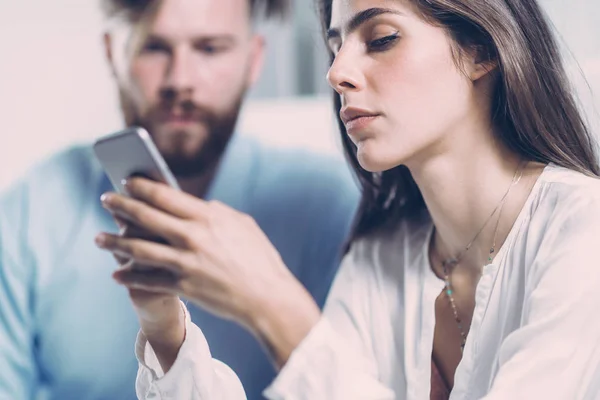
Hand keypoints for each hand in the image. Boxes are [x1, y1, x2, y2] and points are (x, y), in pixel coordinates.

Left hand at [95, 178, 320, 365]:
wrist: (267, 297)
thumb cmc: (259, 258)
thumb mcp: (242, 225)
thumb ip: (217, 212)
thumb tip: (197, 204)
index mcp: (208, 217)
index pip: (165, 195)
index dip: (142, 186)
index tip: (127, 181)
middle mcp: (192, 237)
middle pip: (145, 217)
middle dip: (120, 205)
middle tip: (105, 200)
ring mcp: (186, 263)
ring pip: (138, 249)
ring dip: (114, 242)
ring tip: (98, 238)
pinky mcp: (183, 286)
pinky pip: (148, 280)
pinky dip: (130, 277)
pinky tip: (117, 274)